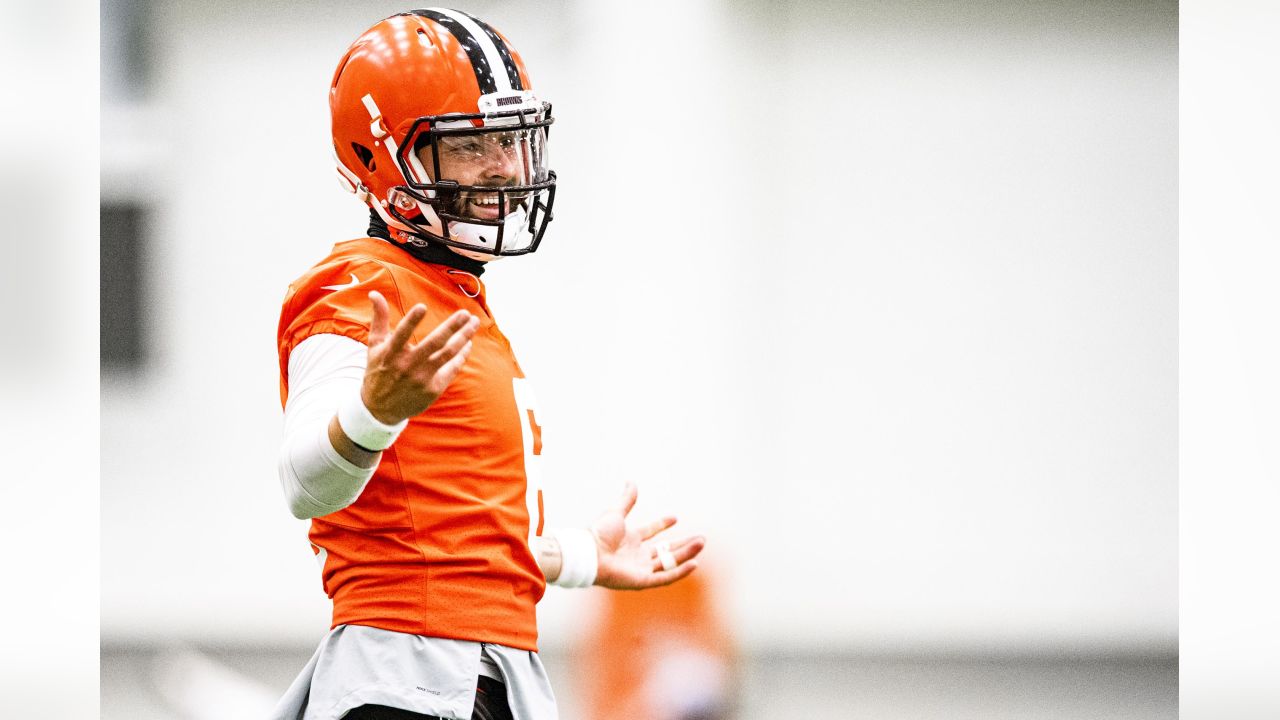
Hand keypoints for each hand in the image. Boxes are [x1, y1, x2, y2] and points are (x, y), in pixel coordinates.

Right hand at [360, 290, 480, 423]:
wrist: (380, 409)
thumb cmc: (378, 370)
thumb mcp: (374, 346)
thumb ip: (379, 318)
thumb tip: (375, 293)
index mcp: (391, 353)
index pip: (401, 334)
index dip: (411, 321)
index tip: (422, 306)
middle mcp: (407, 365)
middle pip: (433, 344)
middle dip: (451, 327)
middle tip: (465, 314)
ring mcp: (422, 378)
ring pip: (448, 355)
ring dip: (463, 338)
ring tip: (474, 323)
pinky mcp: (433, 389)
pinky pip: (452, 368)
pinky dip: (461, 355)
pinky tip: (468, 342)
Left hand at [592, 483, 705, 589]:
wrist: (590, 553)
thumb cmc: (599, 534)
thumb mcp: (616, 512)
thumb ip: (626, 499)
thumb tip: (631, 481)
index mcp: (630, 539)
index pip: (650, 532)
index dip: (662, 524)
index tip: (675, 517)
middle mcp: (637, 555)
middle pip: (665, 550)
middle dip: (683, 544)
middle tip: (701, 538)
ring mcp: (640, 569)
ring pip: (669, 562)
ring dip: (686, 554)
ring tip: (701, 544)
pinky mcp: (642, 581)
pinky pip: (665, 577)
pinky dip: (680, 571)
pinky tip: (694, 563)